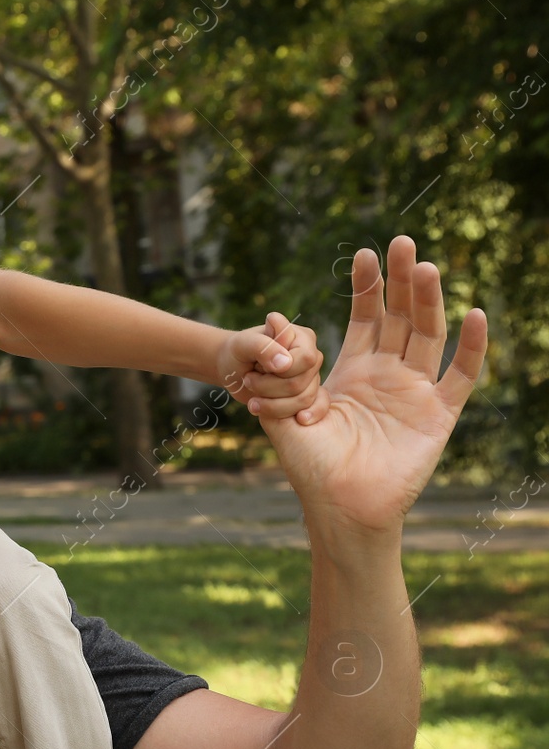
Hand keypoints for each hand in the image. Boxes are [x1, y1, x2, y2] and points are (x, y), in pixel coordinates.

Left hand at [217, 313, 326, 422]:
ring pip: (302, 400)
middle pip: (300, 383)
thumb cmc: (238, 351)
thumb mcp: (243, 345)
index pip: (305, 359)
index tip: (257, 367)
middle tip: (249, 379)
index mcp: (302, 338)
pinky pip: (311, 410)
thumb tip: (286, 364)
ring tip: (253, 396)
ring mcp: (310, 377)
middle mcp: (312, 357)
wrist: (233, 368)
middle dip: (268, 387)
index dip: (280, 371)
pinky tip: (287, 418)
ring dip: (271, 403)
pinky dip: (292, 415)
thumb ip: (264, 348)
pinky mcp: (305, 395)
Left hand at [262, 236, 486, 534]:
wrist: (338, 507)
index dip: (367, 286)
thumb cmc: (309, 465)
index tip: (365, 252)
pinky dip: (471, 347)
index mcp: (352, 372)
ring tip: (427, 266)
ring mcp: (415, 393)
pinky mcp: (439, 416)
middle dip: (401, 280)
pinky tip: (475, 314)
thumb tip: (272, 317)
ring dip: (430, 301)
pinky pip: (461, 376)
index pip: (365, 317)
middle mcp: (388, 376)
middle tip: (403, 241)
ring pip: (428, 336)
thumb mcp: (283, 409)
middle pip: (400, 317)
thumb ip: (280, 366)